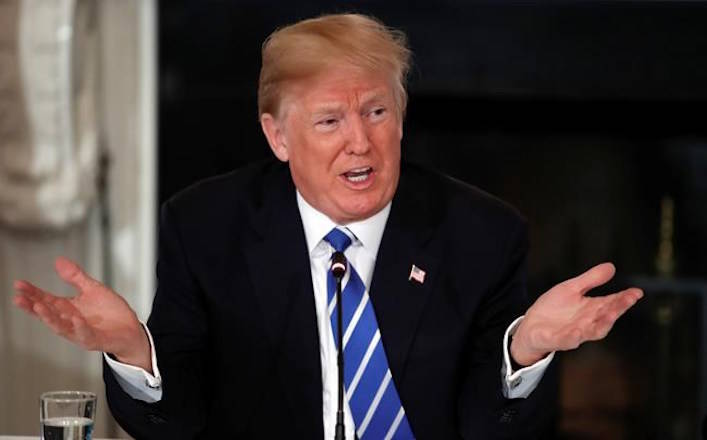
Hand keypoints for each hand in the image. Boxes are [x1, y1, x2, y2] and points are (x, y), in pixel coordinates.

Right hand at [12, 257, 151, 371]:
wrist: (131, 330)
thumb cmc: (111, 313)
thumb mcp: (93, 289)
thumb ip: (75, 277)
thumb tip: (59, 261)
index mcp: (69, 308)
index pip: (46, 300)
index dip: (32, 293)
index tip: (19, 284)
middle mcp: (71, 321)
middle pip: (48, 314)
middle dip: (32, 306)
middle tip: (19, 297)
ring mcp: (81, 332)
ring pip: (61, 326)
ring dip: (49, 317)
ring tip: (38, 306)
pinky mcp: (94, 339)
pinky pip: (85, 334)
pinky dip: (80, 327)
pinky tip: (76, 319)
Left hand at [510, 262, 642, 365]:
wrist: (531, 326)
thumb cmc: (554, 309)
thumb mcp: (571, 289)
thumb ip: (590, 280)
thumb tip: (611, 266)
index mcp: (591, 309)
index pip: (611, 303)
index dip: (624, 298)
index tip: (637, 291)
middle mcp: (587, 322)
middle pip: (606, 316)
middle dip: (618, 308)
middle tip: (629, 298)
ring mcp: (574, 333)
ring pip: (592, 331)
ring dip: (602, 324)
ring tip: (611, 314)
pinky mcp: (557, 340)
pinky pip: (567, 341)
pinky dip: (573, 337)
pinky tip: (577, 332)